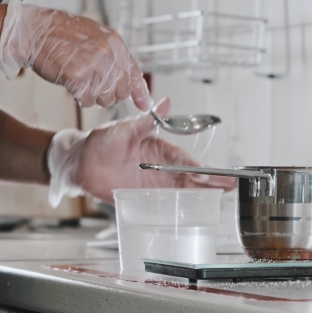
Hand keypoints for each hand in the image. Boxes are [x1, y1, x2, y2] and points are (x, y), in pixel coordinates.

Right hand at [0, 0, 150, 110]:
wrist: (36, 31)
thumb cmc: (62, 34)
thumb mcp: (97, 37)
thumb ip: (115, 56)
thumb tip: (131, 80)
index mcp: (115, 43)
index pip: (135, 73)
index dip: (140, 93)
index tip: (145, 105)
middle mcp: (109, 54)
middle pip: (121, 91)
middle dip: (110, 94)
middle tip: (94, 86)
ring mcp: (94, 66)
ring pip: (105, 99)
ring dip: (93, 96)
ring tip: (81, 81)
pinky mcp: (79, 77)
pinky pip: (87, 100)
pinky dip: (79, 97)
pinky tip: (72, 84)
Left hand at [46, 97, 235, 205]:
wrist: (80, 164)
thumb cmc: (101, 142)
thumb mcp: (123, 129)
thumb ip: (145, 122)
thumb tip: (166, 102)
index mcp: (159, 148)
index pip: (183, 159)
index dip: (196, 167)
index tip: (208, 173)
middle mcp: (161, 166)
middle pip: (191, 175)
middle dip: (212, 180)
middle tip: (231, 185)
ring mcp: (155, 182)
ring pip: (185, 189)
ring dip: (204, 193)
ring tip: (224, 196)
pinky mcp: (145, 197)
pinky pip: (168, 202)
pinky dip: (183, 206)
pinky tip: (198, 210)